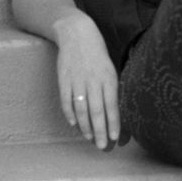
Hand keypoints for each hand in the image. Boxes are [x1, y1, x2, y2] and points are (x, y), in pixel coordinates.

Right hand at [53, 14, 124, 150]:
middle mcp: (93, 80)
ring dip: (85, 126)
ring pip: (81, 109)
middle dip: (100, 131)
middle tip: (102, 146)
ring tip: (89, 138)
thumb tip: (117, 112)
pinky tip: (74, 124)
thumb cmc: (98, 55)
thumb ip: (113, 89)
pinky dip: (70, 114)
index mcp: (108, 78)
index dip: (113, 123)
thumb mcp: (111, 69)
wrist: (77, 34)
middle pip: (97, 111)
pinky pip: (66, 101)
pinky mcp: (64, 79)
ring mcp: (77, 80)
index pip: (112, 105)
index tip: (115, 139)